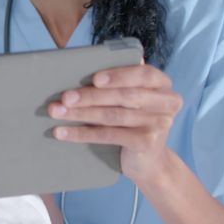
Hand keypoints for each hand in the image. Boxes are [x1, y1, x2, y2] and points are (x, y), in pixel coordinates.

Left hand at [48, 64, 182, 183]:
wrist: (151, 162)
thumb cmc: (135, 121)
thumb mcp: (134, 99)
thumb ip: (122, 81)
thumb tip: (88, 61)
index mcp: (162, 84)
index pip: (143, 74)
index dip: (118, 76)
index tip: (94, 79)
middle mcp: (166, 103)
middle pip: (123, 96)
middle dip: (90, 96)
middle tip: (64, 98)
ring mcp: (159, 124)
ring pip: (113, 115)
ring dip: (81, 113)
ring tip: (57, 112)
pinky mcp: (146, 143)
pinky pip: (108, 135)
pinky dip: (82, 133)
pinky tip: (63, 132)